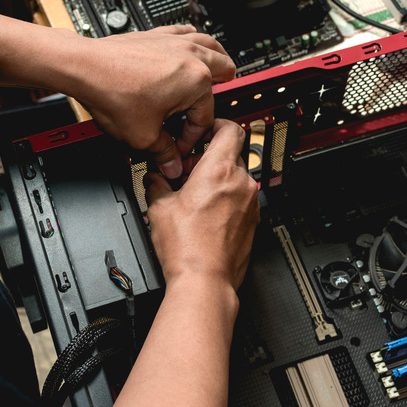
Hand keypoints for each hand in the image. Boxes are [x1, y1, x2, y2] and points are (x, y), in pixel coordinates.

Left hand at [68, 25, 235, 178]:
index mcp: (196, 82)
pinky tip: (190, 45)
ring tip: (218, 73)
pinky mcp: (158, 35)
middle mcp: (191, 56)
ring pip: (210, 45)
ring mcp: (175, 42)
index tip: (177, 147)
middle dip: (220, 94)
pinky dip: (193, 40)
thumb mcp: (143, 136)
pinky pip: (186, 32)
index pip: (205, 117)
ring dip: (217, 61)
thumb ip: (164, 153)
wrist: (84, 67)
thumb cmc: (112, 92)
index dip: (191, 138)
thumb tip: (172, 164)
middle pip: (223, 72)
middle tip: (210, 109)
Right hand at [145, 119, 258, 289]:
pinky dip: (227, 199)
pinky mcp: (253, 221)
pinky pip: (241, 199)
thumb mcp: (158, 208)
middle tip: (189, 171)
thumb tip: (153, 178)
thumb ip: (156, 184)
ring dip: (218, 180)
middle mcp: (241, 183)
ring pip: (237, 178)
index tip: (204, 132)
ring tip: (195, 196)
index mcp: (219, 170)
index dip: (216, 126)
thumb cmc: (187, 248)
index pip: (230, 129)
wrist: (204, 281)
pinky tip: (206, 214)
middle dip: (210, 159)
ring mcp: (250, 203)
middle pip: (232, 154)